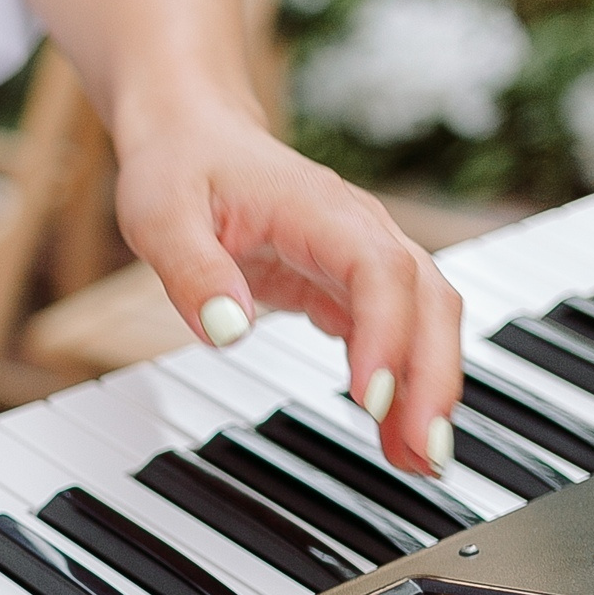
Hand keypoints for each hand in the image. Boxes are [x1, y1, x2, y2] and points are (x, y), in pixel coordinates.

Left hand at [113, 99, 462, 476]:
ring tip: (420, 460)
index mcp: (318, 208)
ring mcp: (362, 258)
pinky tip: (397, 434)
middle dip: (433, 376)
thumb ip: (193, 271)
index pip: (377, 270)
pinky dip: (404, 383)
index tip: (370, 395)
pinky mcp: (351, 285)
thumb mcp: (161, 216)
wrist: (193, 133)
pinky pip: (396, 335)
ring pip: (426, 321)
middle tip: (421, 452)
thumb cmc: (179, 167)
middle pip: (426, 300)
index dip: (384, 332)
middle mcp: (359, 230)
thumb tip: (227, 331)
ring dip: (430, 388)